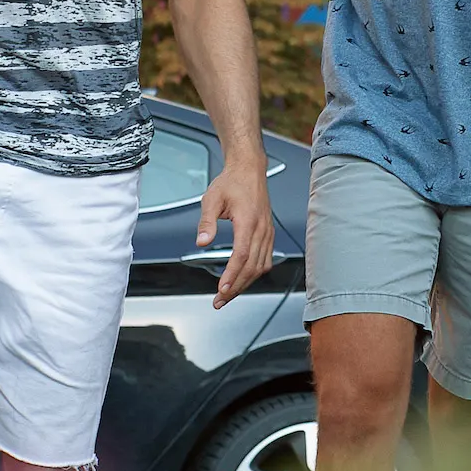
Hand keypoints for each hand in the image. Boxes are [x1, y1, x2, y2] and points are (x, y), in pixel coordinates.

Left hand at [199, 153, 275, 308]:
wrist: (249, 170)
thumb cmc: (231, 182)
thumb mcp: (211, 199)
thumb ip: (206, 222)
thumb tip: (202, 240)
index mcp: (248, 221)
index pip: (242, 255)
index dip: (232, 275)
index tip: (221, 290)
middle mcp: (261, 228)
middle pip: (252, 266)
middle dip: (236, 287)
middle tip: (220, 301)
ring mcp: (267, 231)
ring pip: (261, 265)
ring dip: (246, 283)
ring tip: (229, 295)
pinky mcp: (268, 233)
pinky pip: (265, 259)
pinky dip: (255, 273)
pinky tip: (244, 279)